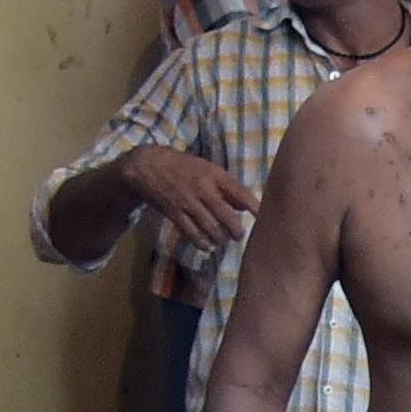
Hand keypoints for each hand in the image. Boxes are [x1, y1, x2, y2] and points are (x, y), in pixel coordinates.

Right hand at [117, 145, 255, 252]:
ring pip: (211, 228)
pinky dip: (202, 243)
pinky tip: (207, 245)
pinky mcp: (175, 213)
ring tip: (223, 240)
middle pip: (227, 216)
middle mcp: (203, 188)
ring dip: (220, 238)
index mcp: (214, 174)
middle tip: (238, 235)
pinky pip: (192, 233)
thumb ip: (226, 187)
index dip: (254, 207)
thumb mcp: (207, 168)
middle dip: (236, 230)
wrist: (147, 166)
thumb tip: (245, 206)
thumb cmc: (182, 166)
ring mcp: (188, 202)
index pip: (239, 193)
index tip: (263, 218)